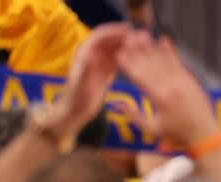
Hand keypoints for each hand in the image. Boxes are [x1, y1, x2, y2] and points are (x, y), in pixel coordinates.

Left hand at [50, 23, 133, 139]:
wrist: (75, 111)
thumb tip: (92, 56)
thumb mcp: (80, 84)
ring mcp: (100, 62)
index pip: (100, 36)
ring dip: (129, 45)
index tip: (130, 31)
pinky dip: (129, 56)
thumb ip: (86, 70)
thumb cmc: (76, 99)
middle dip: (125, 36)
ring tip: (145, 46)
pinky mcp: (106, 70)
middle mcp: (92, 54)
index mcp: (84, 53)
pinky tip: (141, 58)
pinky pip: (119, 58)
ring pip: (116, 47)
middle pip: (110, 39)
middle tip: (143, 38)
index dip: (114, 31)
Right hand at [116, 30, 220, 147]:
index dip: (128, 64)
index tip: (118, 54)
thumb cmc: (177, 135)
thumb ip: (133, 115)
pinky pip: (179, 63)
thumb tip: (116, 103)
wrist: (205, 135)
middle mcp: (171, 88)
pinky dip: (170, 51)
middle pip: (150, 65)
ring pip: (163, 61)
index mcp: (159, 99)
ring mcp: (183, 83)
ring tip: (141, 34)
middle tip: (126, 38)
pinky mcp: (191, 81)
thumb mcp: (152, 129)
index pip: (139, 77)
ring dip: (151, 47)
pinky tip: (163, 40)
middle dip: (137, 51)